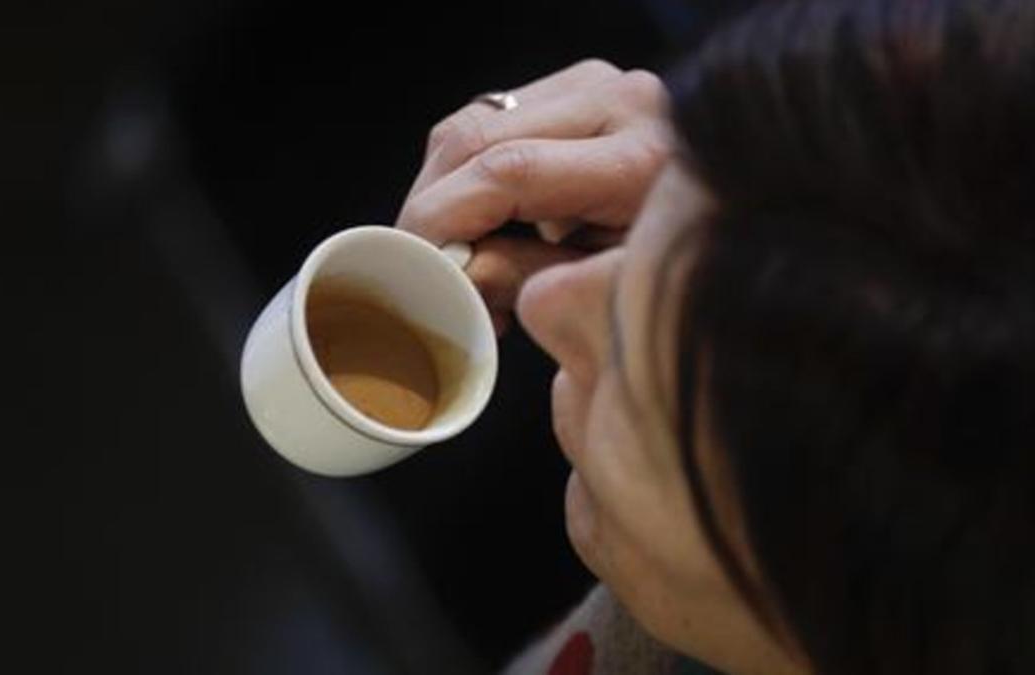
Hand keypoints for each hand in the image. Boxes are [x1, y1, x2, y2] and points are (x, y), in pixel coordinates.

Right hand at [396, 60, 671, 332]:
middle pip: (476, 137)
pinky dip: (466, 175)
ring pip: (472, 125)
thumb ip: (527, 276)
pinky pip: (491, 122)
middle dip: (428, 206)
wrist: (733, 226)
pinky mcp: (577, 89)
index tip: (411, 264)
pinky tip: (476, 226)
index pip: (509, 170)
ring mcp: (596, 86)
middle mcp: (619, 101)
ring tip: (450, 256)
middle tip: (414, 267)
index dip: (443, 218)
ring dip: (441, 191)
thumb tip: (454, 274)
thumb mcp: (609, 285)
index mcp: (641, 157)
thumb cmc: (678, 270)